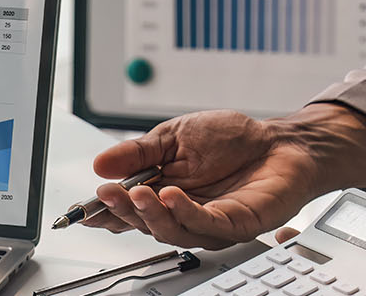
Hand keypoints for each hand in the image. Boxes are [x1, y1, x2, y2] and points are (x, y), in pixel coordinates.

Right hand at [78, 104, 365, 248]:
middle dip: (122, 211)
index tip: (86, 208)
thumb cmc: (232, 141)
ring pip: (170, 230)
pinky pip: (203, 225)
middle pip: (144, 224)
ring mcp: (207, 222)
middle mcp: (182, 212)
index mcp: (162, 191)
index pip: (128, 209)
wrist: (279, 142)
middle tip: (109, 194)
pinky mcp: (234, 225)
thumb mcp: (172, 136)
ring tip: (139, 192)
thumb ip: (138, 152)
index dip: (105, 212)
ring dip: (150, 213)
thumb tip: (101, 163)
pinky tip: (171, 196)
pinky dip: (183, 212)